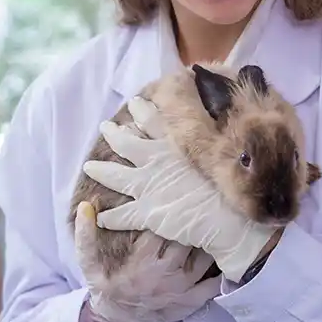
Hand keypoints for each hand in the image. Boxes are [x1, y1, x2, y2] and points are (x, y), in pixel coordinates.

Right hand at [73, 201, 221, 321]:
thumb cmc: (107, 287)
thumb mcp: (89, 264)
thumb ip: (86, 236)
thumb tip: (85, 205)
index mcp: (141, 262)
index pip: (163, 227)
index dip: (171, 210)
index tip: (178, 194)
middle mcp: (164, 275)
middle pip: (189, 239)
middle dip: (196, 220)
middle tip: (203, 202)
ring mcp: (181, 289)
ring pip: (206, 256)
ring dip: (212, 240)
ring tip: (216, 222)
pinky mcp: (193, 302)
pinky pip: (216, 282)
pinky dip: (223, 266)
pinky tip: (225, 251)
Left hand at [83, 96, 276, 282]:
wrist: (230, 218)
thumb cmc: (233, 184)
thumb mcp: (224, 152)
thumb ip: (212, 138)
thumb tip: (218, 121)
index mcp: (174, 144)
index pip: (154, 121)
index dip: (143, 111)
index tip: (135, 102)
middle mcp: (155, 160)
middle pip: (127, 142)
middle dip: (114, 133)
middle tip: (105, 126)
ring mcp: (147, 186)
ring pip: (114, 175)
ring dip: (100, 170)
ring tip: (88, 166)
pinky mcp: (145, 213)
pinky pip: (121, 215)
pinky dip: (109, 217)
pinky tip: (100, 217)